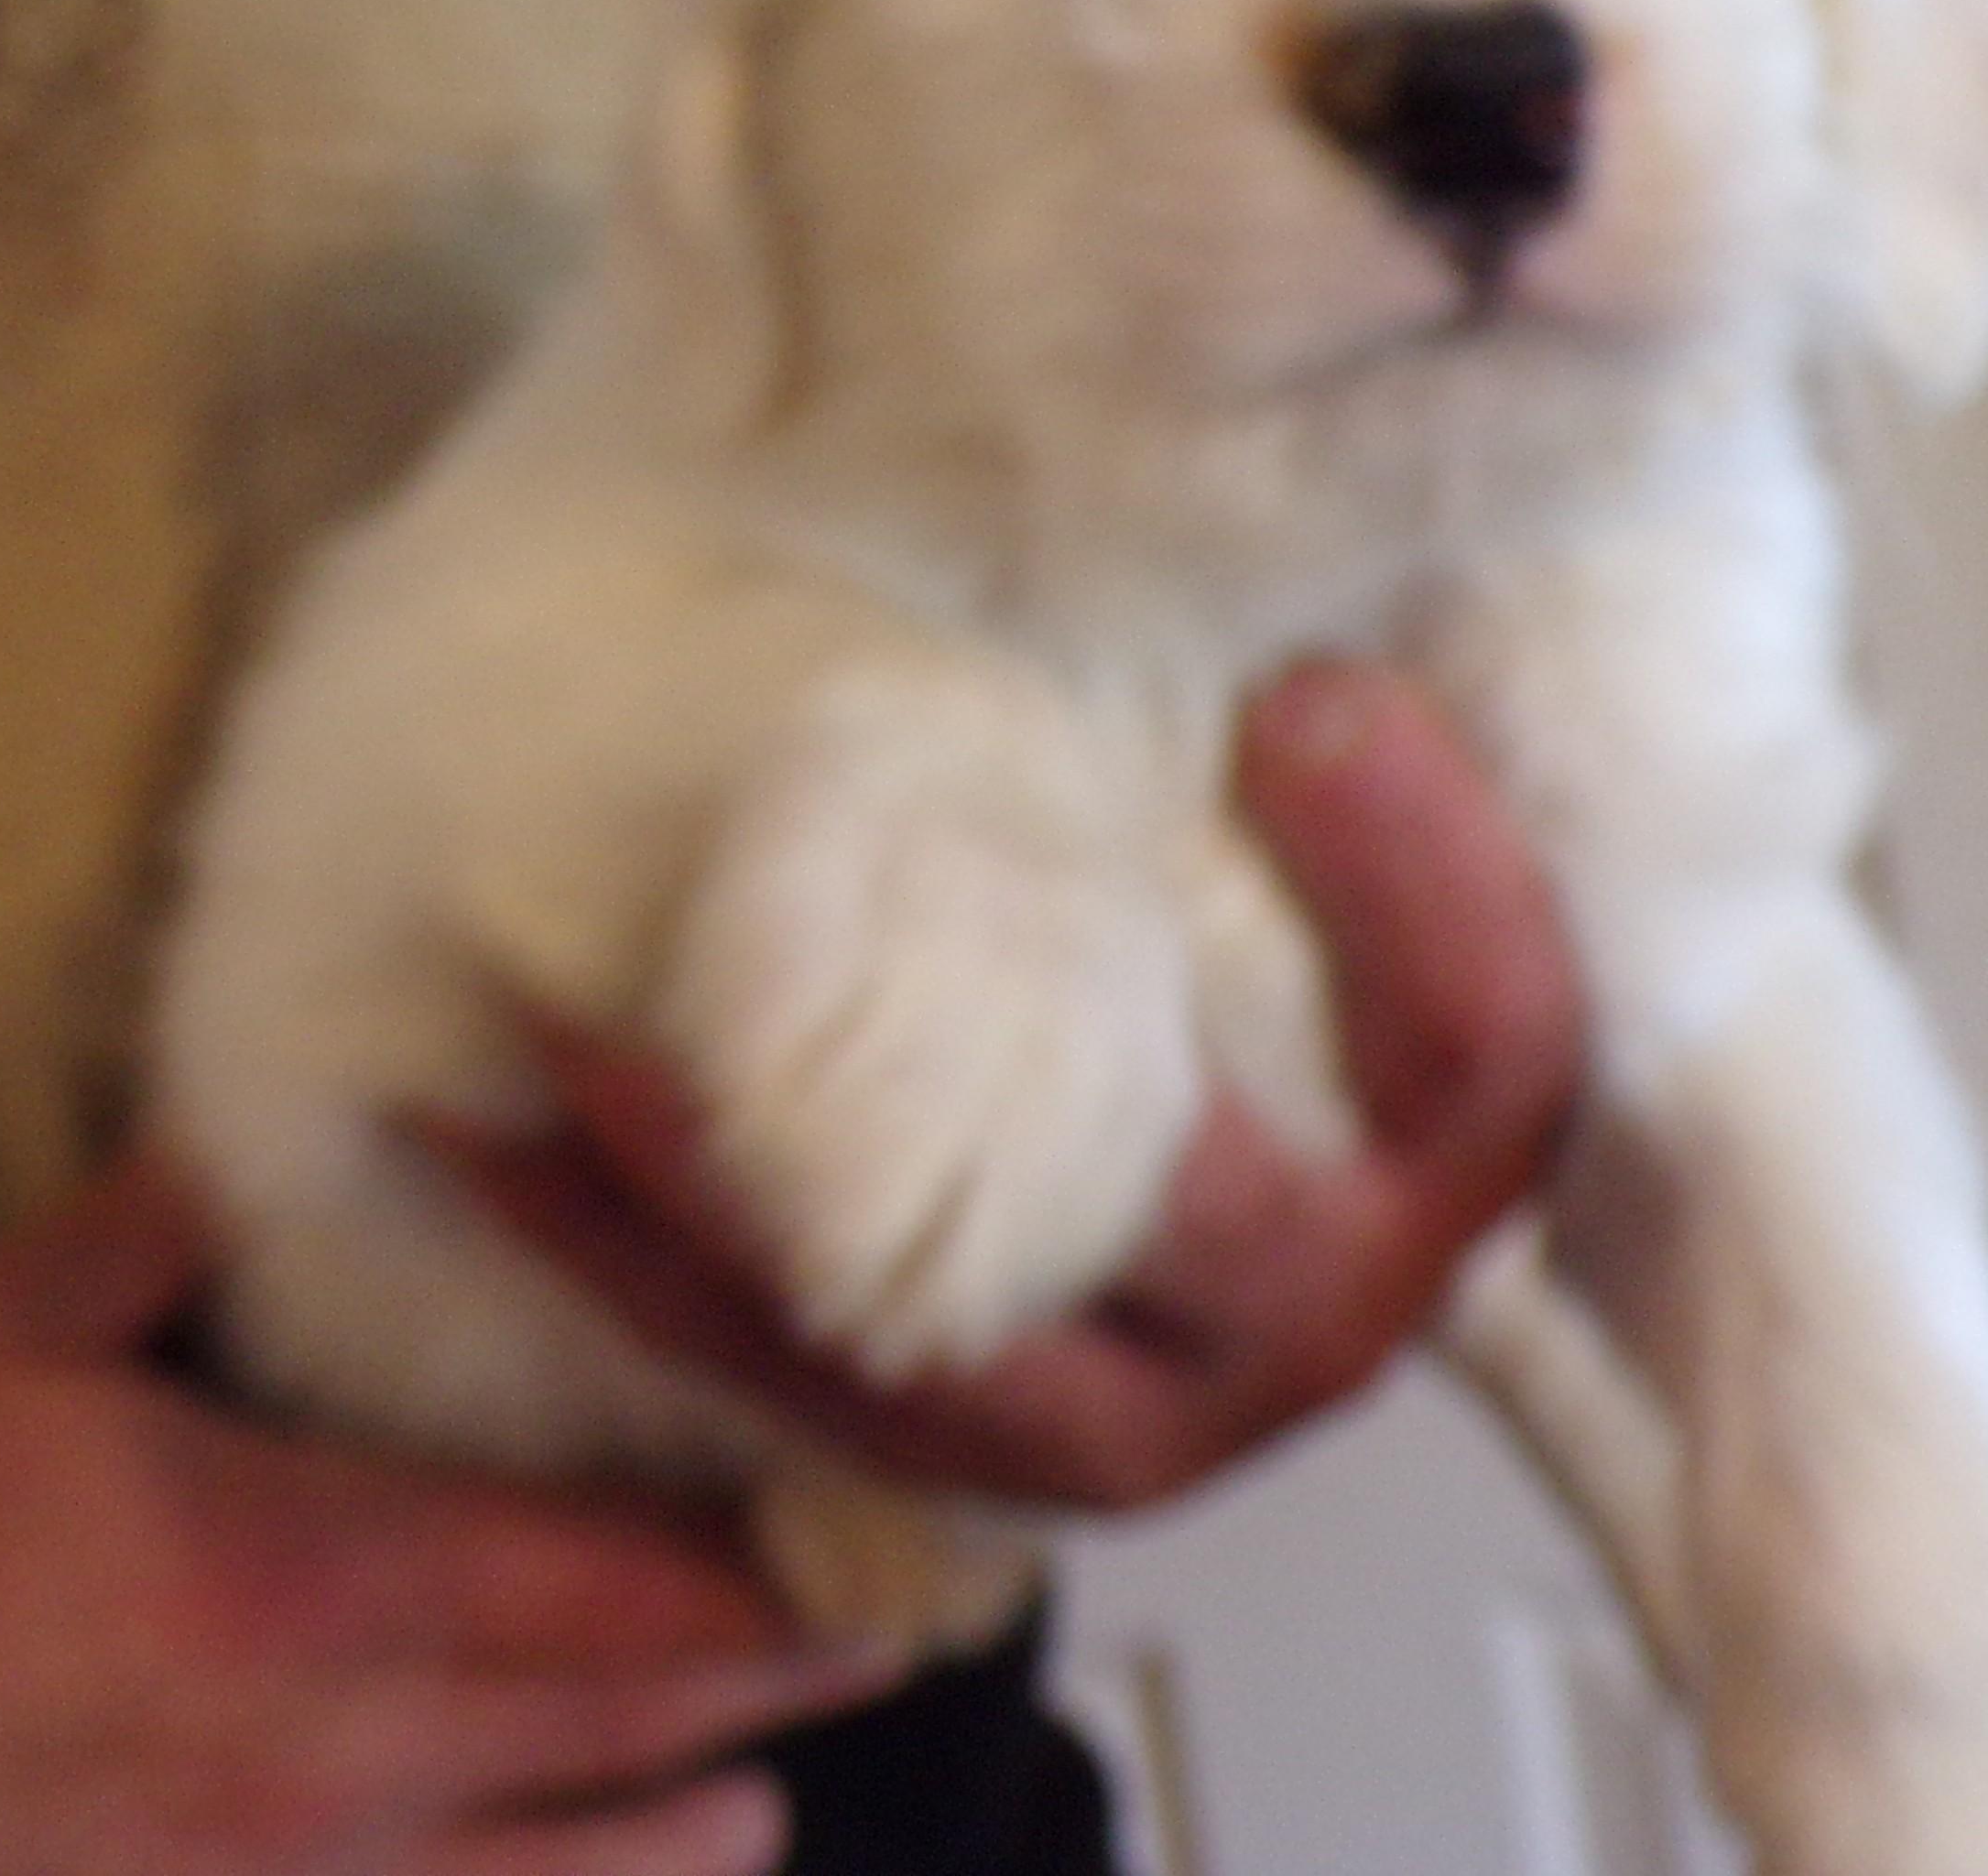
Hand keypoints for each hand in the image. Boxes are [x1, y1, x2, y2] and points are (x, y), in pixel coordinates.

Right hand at [0, 1155, 897, 1875]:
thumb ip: (137, 1245)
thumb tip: (220, 1145)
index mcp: (299, 1572)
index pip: (590, 1579)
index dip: (735, 1579)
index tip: (846, 1546)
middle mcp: (326, 1745)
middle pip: (596, 1724)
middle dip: (747, 1695)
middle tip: (872, 1659)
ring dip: (655, 1857)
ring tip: (758, 1833)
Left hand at [420, 661, 1580, 1507]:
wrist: (1087, 1113)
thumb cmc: (1174, 886)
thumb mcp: (1243, 795)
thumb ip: (1284, 702)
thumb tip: (1257, 526)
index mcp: (1438, 1153)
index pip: (1492, 1042)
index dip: (1426, 880)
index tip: (1300, 695)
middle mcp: (1321, 1313)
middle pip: (1235, 1234)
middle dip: (1034, 1077)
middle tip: (833, 887)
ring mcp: (1143, 1420)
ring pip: (964, 1351)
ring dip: (746, 1186)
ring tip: (565, 1013)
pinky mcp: (959, 1462)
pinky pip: (789, 1381)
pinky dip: (632, 1250)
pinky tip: (495, 1112)